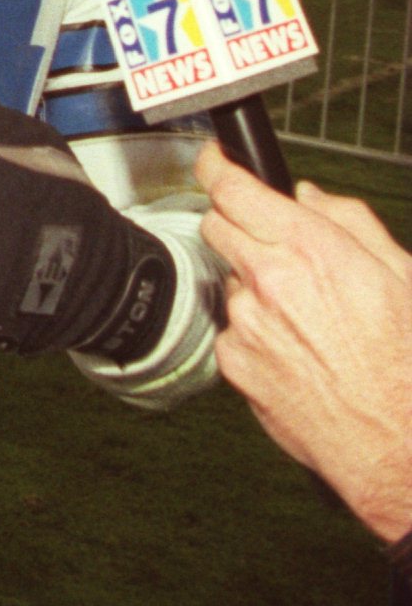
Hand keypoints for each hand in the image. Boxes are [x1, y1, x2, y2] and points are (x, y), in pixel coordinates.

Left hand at [197, 144, 411, 542]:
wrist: (400, 444)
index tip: (212, 161)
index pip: (234, 189)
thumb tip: (309, 197)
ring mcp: (246, 322)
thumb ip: (350, 224)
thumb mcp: (404, 276)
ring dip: (255, 285)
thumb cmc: (409, 364)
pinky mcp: (234, 360)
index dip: (216, 168)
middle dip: (237, 223)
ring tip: (310, 318)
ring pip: (231, 280)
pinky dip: (257, 331)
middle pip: (217, 226)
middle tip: (271, 241)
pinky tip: (300, 352)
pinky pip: (234, 328)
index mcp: (312, 250)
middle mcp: (269, 280)